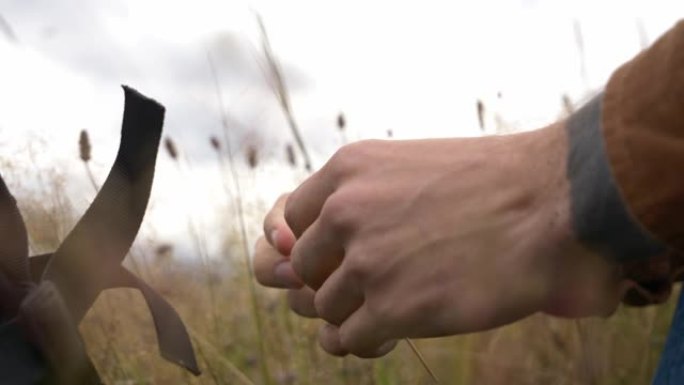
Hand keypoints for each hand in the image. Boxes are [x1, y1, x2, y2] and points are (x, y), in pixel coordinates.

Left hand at [254, 123, 627, 357]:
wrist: (551, 202)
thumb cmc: (491, 184)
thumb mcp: (410, 168)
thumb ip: (362, 199)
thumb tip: (314, 244)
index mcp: (347, 169)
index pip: (293, 220)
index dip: (317, 245)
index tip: (341, 257)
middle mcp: (344, 211)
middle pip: (303, 268)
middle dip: (330, 283)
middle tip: (368, 289)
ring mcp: (365, 262)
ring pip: (324, 307)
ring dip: (350, 315)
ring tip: (387, 310)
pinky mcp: (392, 309)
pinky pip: (346, 338)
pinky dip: (361, 341)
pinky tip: (389, 332)